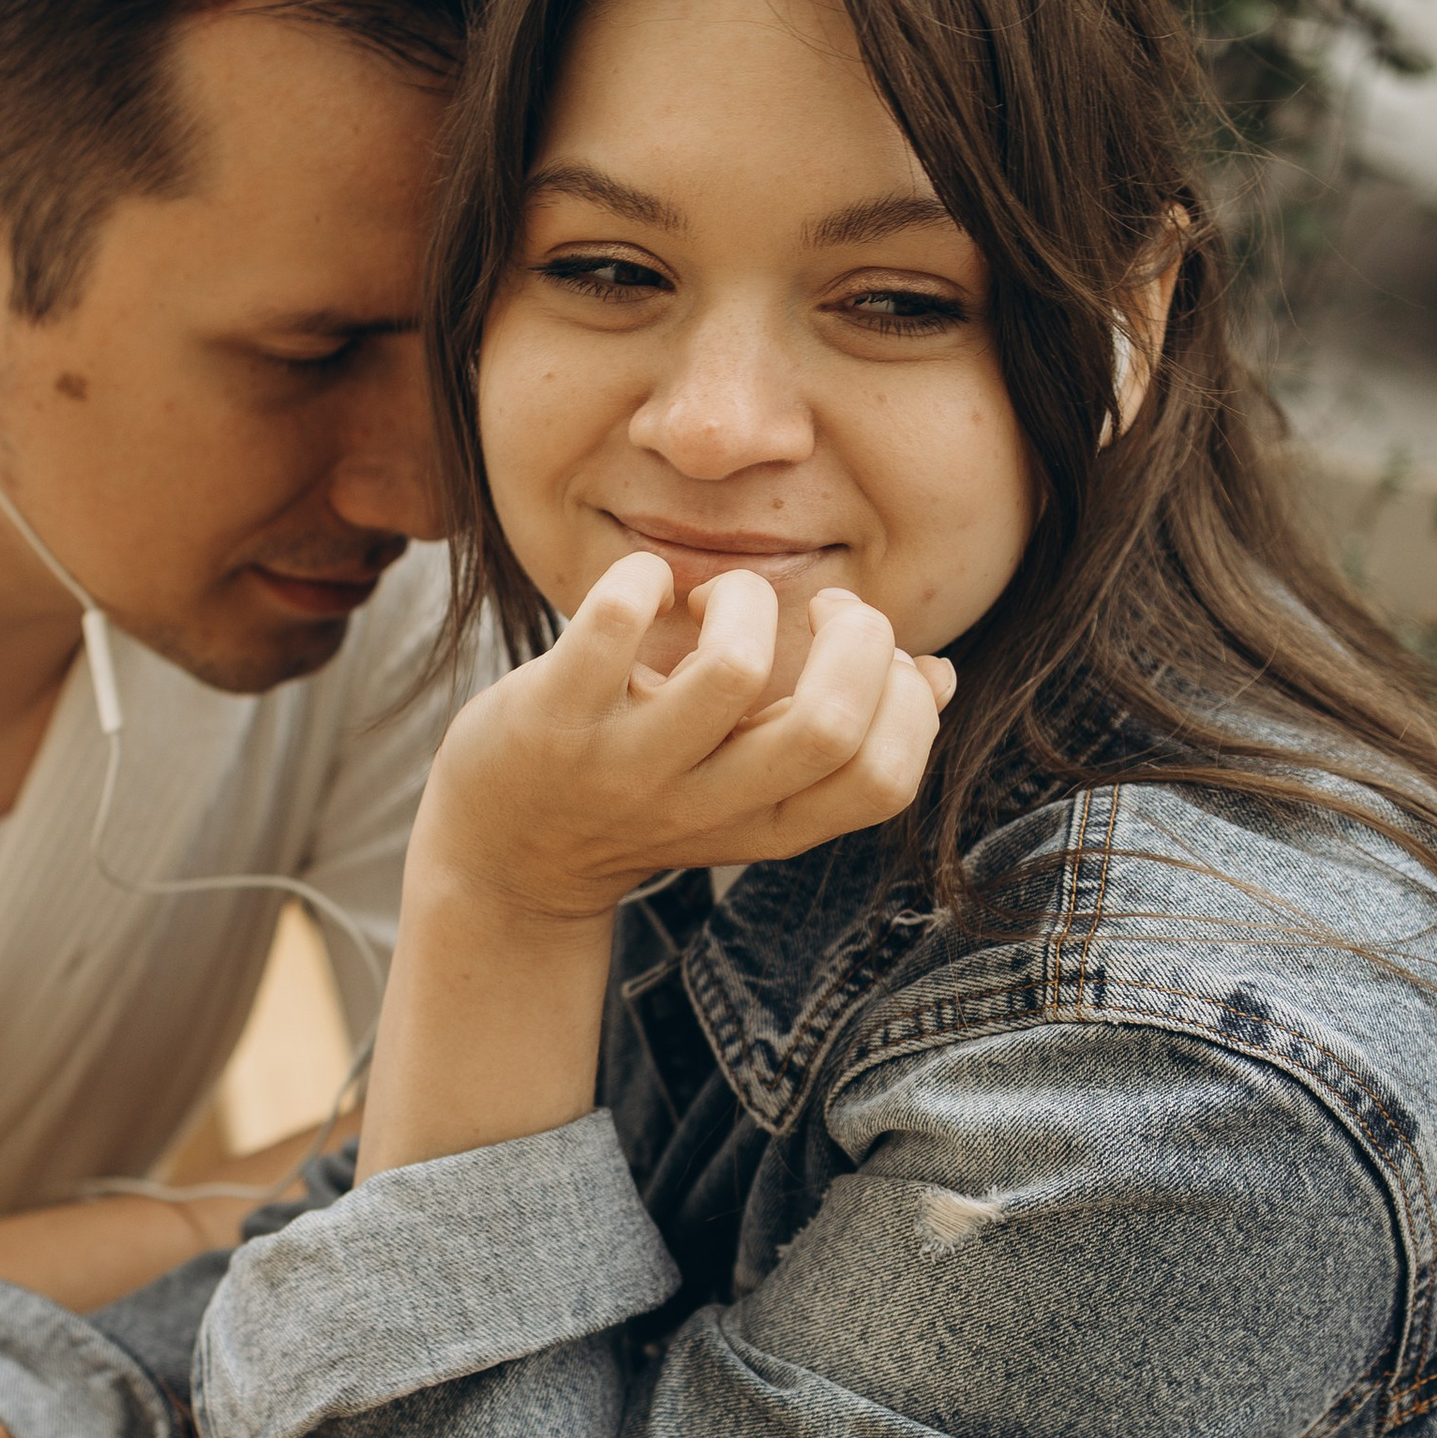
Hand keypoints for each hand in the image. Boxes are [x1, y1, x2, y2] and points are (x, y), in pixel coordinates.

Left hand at [417, 559, 950, 930]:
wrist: (500, 860)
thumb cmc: (640, 797)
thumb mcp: (743, 792)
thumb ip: (834, 740)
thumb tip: (936, 673)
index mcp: (766, 825)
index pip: (883, 781)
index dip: (903, 702)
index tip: (869, 654)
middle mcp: (703, 806)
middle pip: (828, 726)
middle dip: (854, 636)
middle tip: (814, 608)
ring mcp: (624, 766)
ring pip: (731, 670)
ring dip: (744, 597)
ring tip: (712, 601)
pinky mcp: (550, 719)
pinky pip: (613, 624)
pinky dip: (641, 577)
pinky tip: (642, 587)